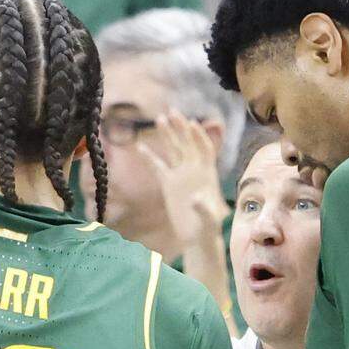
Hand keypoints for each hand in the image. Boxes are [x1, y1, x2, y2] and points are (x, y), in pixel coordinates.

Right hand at [137, 111, 229, 255]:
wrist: (197, 238)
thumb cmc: (207, 229)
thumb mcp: (209, 220)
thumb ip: (205, 209)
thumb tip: (196, 199)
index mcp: (206, 174)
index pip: (204, 149)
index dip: (199, 136)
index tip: (192, 124)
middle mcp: (193, 171)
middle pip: (187, 144)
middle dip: (180, 127)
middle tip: (172, 111)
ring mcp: (180, 176)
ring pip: (173, 150)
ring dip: (167, 135)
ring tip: (159, 118)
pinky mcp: (168, 185)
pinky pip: (157, 167)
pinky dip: (149, 157)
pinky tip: (139, 146)